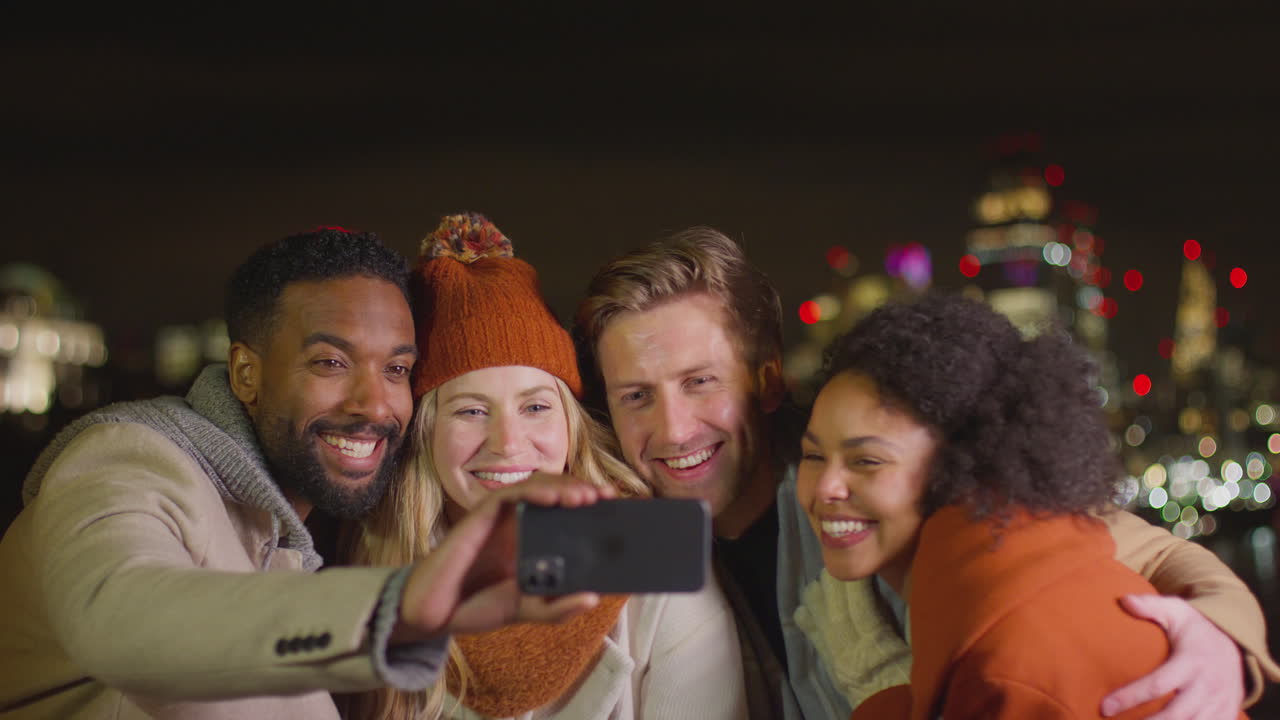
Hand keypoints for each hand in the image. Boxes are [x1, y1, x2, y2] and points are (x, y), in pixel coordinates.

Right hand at [394, 473, 613, 641]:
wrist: (436, 615)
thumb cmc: (478, 606)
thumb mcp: (528, 610)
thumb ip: (558, 608)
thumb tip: (593, 598)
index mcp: (531, 539)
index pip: (565, 511)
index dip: (589, 504)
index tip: (616, 507)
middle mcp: (518, 522)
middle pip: (555, 492)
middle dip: (583, 490)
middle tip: (607, 498)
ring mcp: (499, 517)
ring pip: (536, 485)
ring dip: (564, 486)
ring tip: (587, 497)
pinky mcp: (481, 515)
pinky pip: (511, 493)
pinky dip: (535, 491)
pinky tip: (555, 498)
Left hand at [1101, 594, 1243, 718]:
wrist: (1235, 645)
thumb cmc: (1195, 629)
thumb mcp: (1176, 611)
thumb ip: (1150, 606)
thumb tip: (1125, 600)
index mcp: (1191, 662)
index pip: (1158, 685)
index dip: (1130, 697)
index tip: (1105, 707)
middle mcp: (1207, 686)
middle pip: (1175, 715)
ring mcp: (1218, 703)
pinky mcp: (1225, 714)